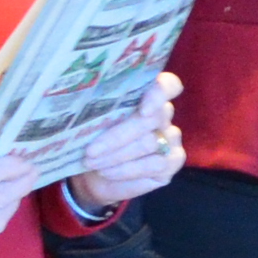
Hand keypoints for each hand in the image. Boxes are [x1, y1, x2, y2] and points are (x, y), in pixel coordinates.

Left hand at [66, 76, 184, 209]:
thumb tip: (84, 109)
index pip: (168, 85)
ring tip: (92, 162)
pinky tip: (108, 172)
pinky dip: (127, 170)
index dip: (159, 94)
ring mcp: (171, 137)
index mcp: (147, 93)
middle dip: (117, 136)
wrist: (96, 172)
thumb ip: (99, 111)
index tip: (143, 110)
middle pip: (152, 118)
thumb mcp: (92, 122)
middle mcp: (164, 113)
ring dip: (117, 155)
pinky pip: (154, 164)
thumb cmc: (94, 139)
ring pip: (149, 143)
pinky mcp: (173, 161)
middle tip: (90, 150)